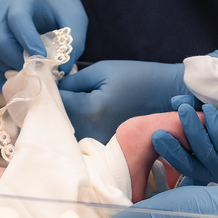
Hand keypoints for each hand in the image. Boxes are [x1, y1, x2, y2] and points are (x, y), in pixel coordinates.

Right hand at [0, 0, 87, 82]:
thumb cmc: (59, 5)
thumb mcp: (75, 16)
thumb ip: (74, 40)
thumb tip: (63, 69)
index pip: (18, 19)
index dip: (29, 41)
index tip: (44, 58)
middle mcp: (0, 10)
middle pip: (1, 42)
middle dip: (21, 62)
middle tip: (41, 70)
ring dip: (15, 69)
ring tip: (35, 70)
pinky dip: (4, 75)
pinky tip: (22, 72)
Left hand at [57, 60, 187, 142]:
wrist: (168, 94)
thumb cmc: (138, 77)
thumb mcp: (103, 70)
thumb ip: (74, 80)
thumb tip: (54, 88)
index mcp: (90, 110)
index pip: (56, 102)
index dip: (50, 90)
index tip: (48, 81)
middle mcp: (92, 131)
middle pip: (58, 121)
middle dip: (56, 106)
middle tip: (58, 91)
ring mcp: (100, 142)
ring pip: (69, 131)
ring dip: (66, 118)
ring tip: (72, 102)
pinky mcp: (107, 147)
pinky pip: (83, 137)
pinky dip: (79, 127)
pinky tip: (86, 115)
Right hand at [152, 95, 217, 185]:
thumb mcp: (215, 113)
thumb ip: (196, 112)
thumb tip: (174, 101)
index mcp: (209, 164)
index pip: (183, 163)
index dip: (168, 151)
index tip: (155, 134)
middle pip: (190, 163)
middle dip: (173, 146)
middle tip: (159, 128)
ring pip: (206, 153)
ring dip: (192, 130)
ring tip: (183, 110)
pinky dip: (214, 127)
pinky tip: (209, 110)